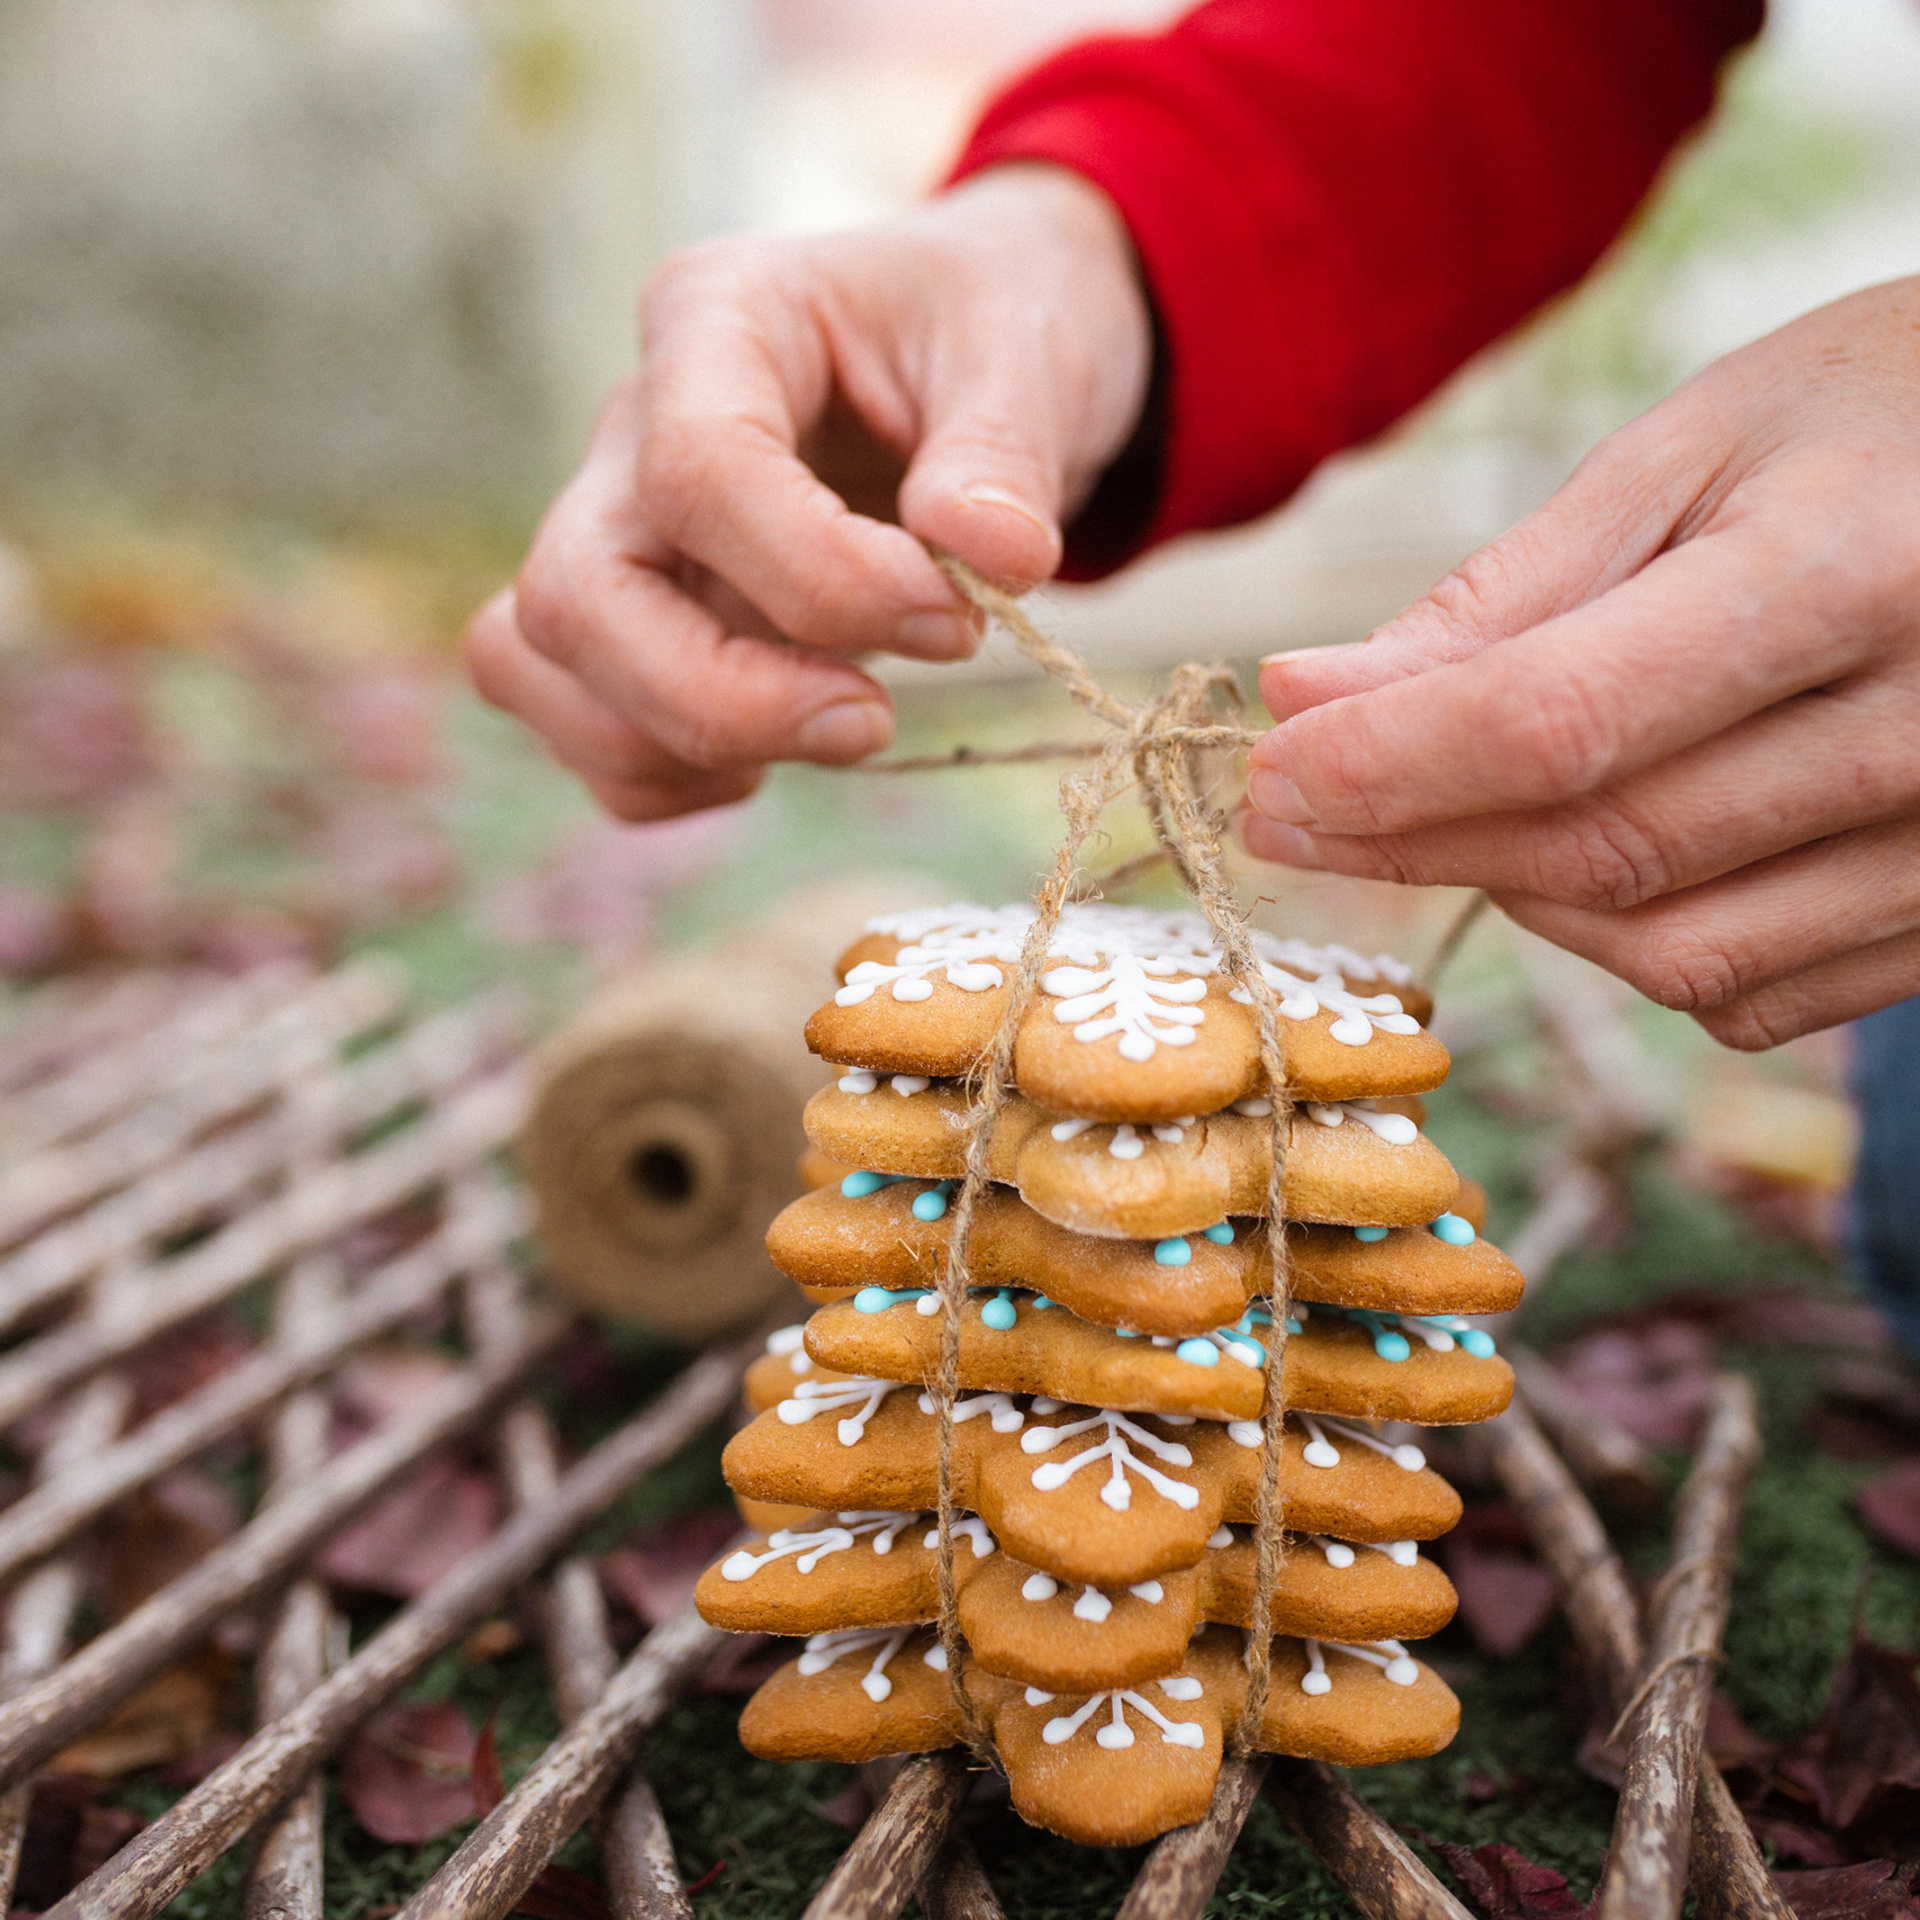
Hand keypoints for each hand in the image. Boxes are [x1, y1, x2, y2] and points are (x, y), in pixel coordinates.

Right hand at [466, 164, 1151, 820]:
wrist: (979, 358)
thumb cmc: (992, 331)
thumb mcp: (1029, 356)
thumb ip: (1006, 454)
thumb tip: (994, 558)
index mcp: (719, 317)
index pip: (696, 470)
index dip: (823, 580)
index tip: (956, 618)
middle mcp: (631, 424)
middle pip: (576, 592)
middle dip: (721, 697)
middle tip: (874, 720)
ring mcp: (616, 528)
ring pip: (538, 665)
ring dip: (681, 745)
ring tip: (838, 728)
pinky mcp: (631, 620)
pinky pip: (587, 731)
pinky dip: (675, 776)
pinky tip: (792, 745)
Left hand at [1241, 277, 1919, 1048]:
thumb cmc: (1883, 418)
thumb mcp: (1697, 452)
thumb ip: (1503, 594)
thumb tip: (1302, 698)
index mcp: (1851, 569)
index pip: (1558, 722)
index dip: (1387, 767)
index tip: (1265, 775)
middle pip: (1600, 848)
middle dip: (1410, 840)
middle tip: (1291, 811)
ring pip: (1669, 949)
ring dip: (1515, 898)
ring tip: (1445, 816)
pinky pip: (1751, 992)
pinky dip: (1632, 945)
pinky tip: (1582, 862)